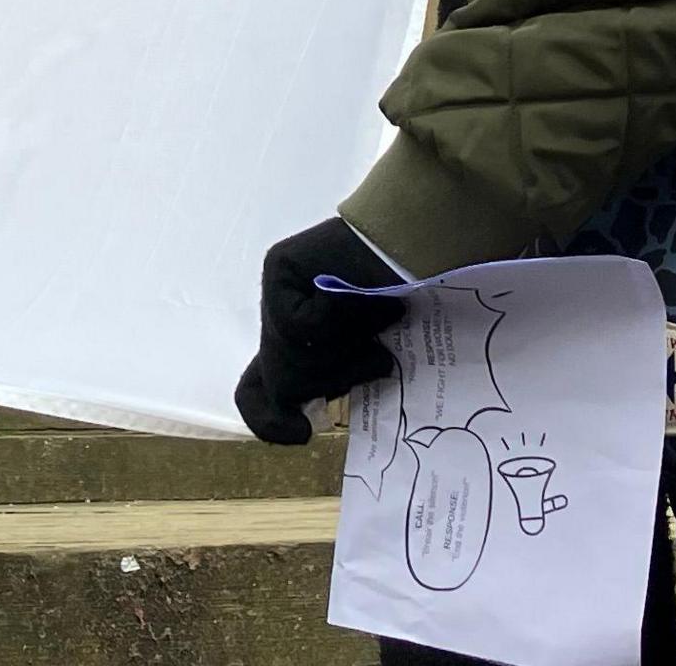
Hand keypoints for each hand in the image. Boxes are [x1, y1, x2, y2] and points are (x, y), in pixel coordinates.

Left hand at [234, 216, 407, 443]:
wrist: (419, 241)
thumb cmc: (406, 304)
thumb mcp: (368, 354)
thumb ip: (340, 374)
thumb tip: (312, 412)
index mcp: (298, 345)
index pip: (256, 392)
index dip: (269, 422)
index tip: (304, 434)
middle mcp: (278, 320)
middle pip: (287, 380)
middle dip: (337, 375)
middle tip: (378, 354)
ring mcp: (275, 292)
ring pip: (296, 355)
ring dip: (347, 348)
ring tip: (383, 318)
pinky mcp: (279, 267)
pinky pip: (302, 322)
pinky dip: (339, 317)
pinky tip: (367, 297)